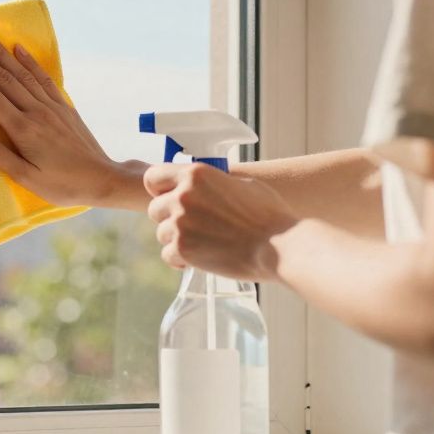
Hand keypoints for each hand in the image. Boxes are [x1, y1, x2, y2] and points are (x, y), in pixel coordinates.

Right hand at [0, 30, 148, 209]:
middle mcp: (36, 111)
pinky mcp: (63, 106)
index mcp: (23, 129)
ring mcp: (52, 106)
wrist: (102, 179)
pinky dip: (29, 62)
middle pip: (3, 77)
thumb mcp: (26, 178)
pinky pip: (43, 78)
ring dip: (2, 52)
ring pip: (22, 73)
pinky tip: (19, 50)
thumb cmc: (62, 184)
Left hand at [145, 163, 296, 279]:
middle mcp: (183, 196)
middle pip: (155, 209)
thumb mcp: (242, 184)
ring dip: (177, 239)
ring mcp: (180, 224)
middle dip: (169, 217)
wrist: (280, 247)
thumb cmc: (269, 215)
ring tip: (203, 243)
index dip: (159, 189)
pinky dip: (181, 259)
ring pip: (162, 233)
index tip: (167, 197)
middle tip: (193, 225)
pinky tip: (200, 257)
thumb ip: (214, 183)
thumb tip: (203, 186)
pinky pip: (168, 255)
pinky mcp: (183, 250)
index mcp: (195, 175)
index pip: (153, 177)